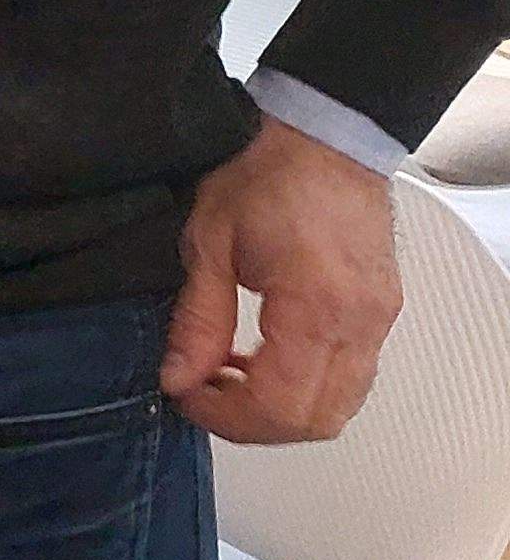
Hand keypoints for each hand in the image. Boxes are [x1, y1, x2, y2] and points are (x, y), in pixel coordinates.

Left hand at [164, 113, 400, 443]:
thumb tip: (178, 378)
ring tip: (228, 374)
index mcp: (314, 306)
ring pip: (338, 407)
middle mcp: (359, 323)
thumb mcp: (208, 242)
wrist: (327, 137)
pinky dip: (306, 387)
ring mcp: (378, 322)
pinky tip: (261, 358)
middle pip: (315, 421)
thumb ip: (196, 320)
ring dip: (281, 409)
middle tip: (202, 393)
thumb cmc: (269, 173)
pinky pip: (351, 378)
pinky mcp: (381, 314)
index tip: (186, 396)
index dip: (226, 417)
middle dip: (252, 423)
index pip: (280, 406)